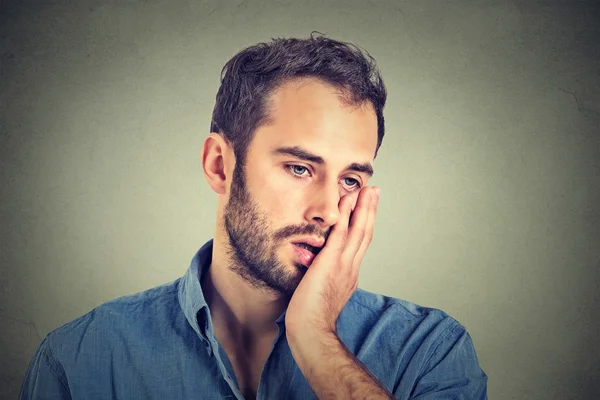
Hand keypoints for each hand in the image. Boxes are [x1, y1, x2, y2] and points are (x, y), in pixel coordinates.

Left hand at [285, 186, 380, 338]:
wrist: (312, 330)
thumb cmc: (311, 318)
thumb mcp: (323, 293)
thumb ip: (324, 278)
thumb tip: (316, 268)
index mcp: (350, 274)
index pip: (360, 244)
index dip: (365, 225)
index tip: (367, 209)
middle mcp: (351, 267)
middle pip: (365, 233)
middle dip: (370, 210)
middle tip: (374, 191)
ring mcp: (343, 264)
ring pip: (358, 230)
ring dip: (363, 207)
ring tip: (367, 189)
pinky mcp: (331, 262)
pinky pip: (340, 233)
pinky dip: (346, 215)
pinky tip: (347, 200)